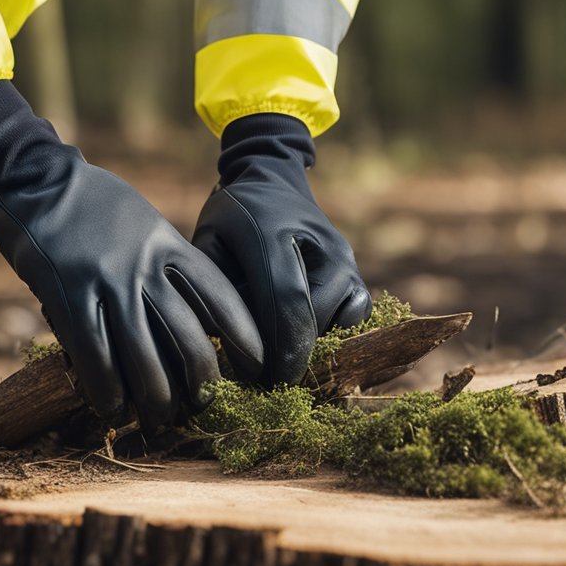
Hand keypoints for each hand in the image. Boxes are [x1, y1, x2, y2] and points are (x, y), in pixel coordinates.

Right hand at [0, 81, 262, 428]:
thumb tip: (196, 317)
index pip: (223, 300)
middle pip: (190, 341)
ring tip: (158, 421)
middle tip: (199, 408)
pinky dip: (106, 391)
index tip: (259, 368)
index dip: (247, 340)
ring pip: (145, 359)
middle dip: (200, 386)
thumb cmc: (94, 205)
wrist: (35, 177)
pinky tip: (111, 409)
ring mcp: (107, 283)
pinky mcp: (67, 297)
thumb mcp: (147, 225)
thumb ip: (170, 265)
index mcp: (171, 247)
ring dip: (155, 401)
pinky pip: (95, 357)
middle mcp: (147, 268)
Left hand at [193, 113, 370, 385]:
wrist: (273, 180)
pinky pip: (355, 317)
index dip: (278, 347)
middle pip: (316, 317)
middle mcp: (320, 246)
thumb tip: (222, 344)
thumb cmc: (232, 218)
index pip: (285, 300)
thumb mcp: (209, 240)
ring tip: (285, 363)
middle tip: (269, 384)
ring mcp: (345, 260)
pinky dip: (336, 337)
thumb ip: (214, 288)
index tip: (263, 381)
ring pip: (341, 322)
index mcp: (273, 232)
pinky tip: (307, 345)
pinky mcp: (357, 273)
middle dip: (294, 359)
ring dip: (315, 349)